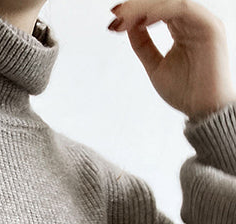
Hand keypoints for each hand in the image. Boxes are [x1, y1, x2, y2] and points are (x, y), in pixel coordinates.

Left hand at [108, 0, 235, 120]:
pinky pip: (183, 9)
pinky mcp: (210, 27)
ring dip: (144, 7)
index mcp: (181, 28)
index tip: (114, 19)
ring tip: (125, 17)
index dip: (134, 12)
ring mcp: (201, 22)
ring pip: (170, 2)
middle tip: (116, 13)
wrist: (203, 111)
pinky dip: (162, 11)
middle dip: (136, 6)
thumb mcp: (155, 66)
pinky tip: (144, 21)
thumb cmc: (184, 92)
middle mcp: (192, 21)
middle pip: (162, 3)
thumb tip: (127, 25)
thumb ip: (143, 45)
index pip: (156, 10)